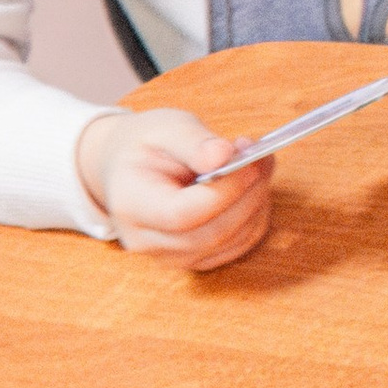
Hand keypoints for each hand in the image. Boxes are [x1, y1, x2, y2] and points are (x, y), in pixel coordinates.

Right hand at [75, 109, 272, 268]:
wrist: (125, 168)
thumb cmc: (144, 145)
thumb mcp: (164, 128)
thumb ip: (193, 141)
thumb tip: (226, 156)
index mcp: (130, 205)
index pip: (181, 215)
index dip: (222, 193)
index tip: (248, 162)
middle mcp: (145, 240)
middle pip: (209, 234)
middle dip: (246, 197)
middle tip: (262, 159)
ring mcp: (168, 256)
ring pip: (228, 243)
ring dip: (255, 205)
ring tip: (258, 166)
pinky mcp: (192, 259)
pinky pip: (236, 247)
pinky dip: (254, 217)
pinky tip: (251, 189)